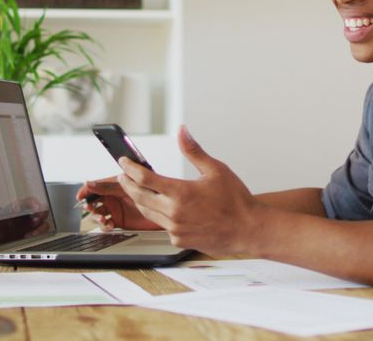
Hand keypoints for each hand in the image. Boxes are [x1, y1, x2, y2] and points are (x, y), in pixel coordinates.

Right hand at [76, 177, 161, 230]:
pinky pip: (107, 224)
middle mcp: (115, 196)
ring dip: (97, 216)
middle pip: (95, 200)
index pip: (97, 185)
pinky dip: (105, 225)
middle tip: (90, 208)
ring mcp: (117, 209)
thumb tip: (90, 182)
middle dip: (90, 205)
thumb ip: (110, 184)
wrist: (169, 207)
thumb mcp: (129, 186)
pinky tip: (109, 224)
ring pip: (99, 213)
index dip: (87, 190)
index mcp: (116, 184)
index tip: (80, 195)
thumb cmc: (154, 191)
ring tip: (103, 218)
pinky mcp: (120, 221)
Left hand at [115, 125, 262, 255]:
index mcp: (181, 193)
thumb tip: (182, 132)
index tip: (124, 162)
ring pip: (148, 212)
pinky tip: (162, 208)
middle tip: (123, 175)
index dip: (130, 168)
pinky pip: (162, 226)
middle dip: (128, 184)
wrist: (248, 229)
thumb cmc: (236, 201)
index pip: (145, 179)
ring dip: (140, 199)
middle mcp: (174, 213)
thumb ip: (194, 151)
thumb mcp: (216, 170)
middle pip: (140, 196)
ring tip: (136, 189)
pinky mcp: (179, 240)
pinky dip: (158, 215)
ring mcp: (176, 229)